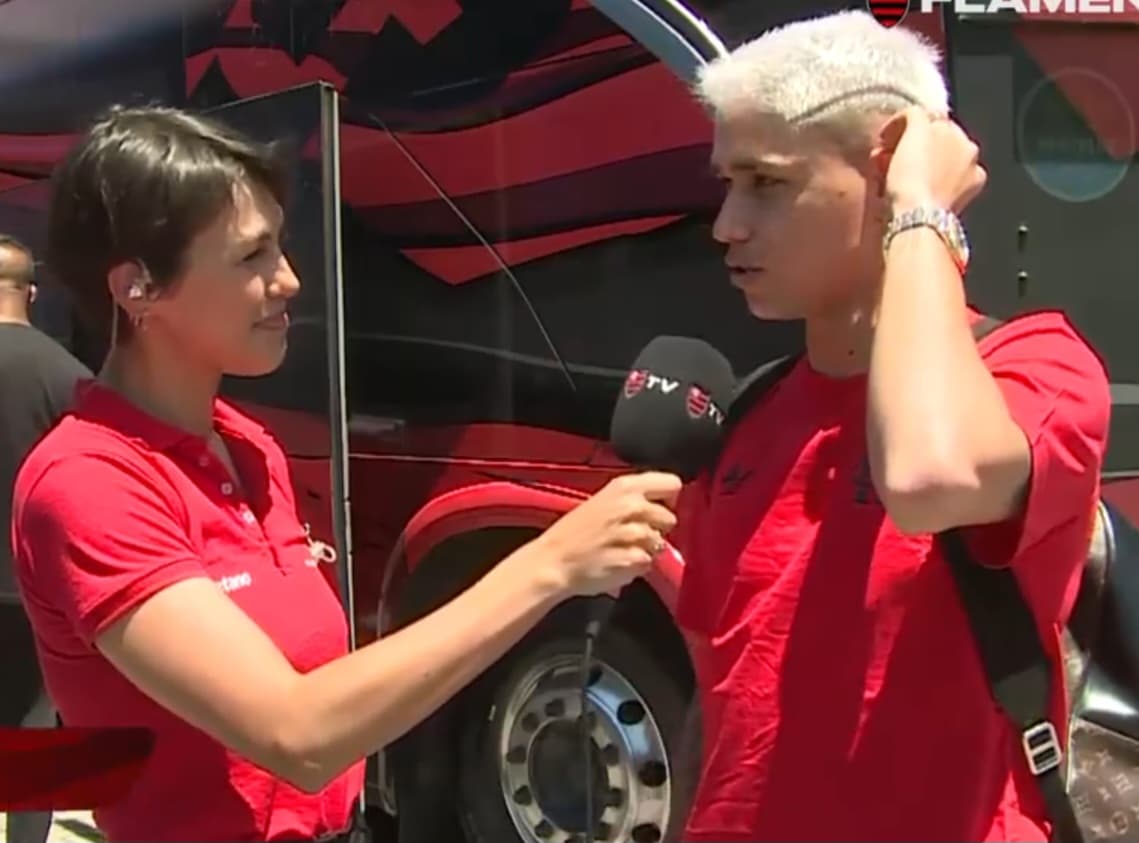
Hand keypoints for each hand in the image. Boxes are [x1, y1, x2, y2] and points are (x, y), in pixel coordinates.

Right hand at [531, 472, 681, 597]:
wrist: (553, 562)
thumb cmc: (572, 533)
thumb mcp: (602, 500)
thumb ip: (632, 498)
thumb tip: (661, 503)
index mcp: (624, 487)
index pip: (672, 483)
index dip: (668, 498)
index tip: (657, 507)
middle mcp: (632, 506)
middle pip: (670, 518)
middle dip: (657, 528)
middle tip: (633, 534)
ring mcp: (634, 534)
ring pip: (661, 543)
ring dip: (646, 549)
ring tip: (620, 549)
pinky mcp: (634, 559)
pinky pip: (649, 563)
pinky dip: (637, 566)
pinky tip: (618, 562)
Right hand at [881, 107, 986, 213]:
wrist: (916, 220)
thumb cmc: (916, 176)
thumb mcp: (915, 129)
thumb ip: (916, 114)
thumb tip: (912, 115)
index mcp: (966, 142)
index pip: (936, 124)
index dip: (907, 126)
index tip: (887, 136)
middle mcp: (969, 165)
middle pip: (932, 148)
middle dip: (907, 149)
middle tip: (883, 155)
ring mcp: (959, 191)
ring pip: (928, 171)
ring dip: (907, 169)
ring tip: (883, 176)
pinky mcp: (944, 212)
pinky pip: (924, 192)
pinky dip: (911, 189)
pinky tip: (896, 193)